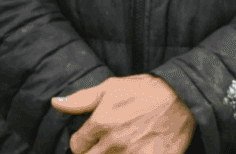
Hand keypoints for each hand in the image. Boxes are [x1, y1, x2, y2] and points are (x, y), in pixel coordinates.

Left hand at [51, 74, 196, 153]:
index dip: (82, 142)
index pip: (76, 146)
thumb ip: (81, 99)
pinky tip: (132, 151)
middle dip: (93, 153)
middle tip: (104, 144)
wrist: (180, 99)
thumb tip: (55, 103)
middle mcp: (114, 143)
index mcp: (102, 122)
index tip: (91, 137)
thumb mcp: (110, 87)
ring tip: (118, 147)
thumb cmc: (143, 90)